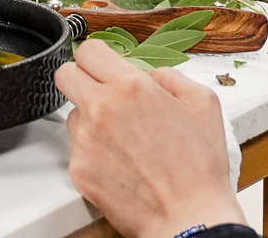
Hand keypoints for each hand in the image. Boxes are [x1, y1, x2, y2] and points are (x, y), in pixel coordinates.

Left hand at [55, 39, 244, 237]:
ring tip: (123, 138)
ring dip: (90, 118)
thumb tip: (148, 75)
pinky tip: (120, 162)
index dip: (96, 57)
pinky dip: (94, 151)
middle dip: (81, 78)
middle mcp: (101, 109)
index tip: (102, 65)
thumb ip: (169, 76)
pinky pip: (77, 148)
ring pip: (72, 114)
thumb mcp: (202, 102)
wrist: (188, 216)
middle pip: (65, 75)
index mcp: (130, 86)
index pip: (88, 51)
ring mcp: (85, 141)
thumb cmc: (198, 166)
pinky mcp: (78, 170)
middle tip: (102, 93)